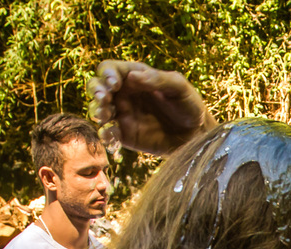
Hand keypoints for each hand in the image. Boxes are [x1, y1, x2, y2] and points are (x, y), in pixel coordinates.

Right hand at [86, 60, 216, 155]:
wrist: (195, 134)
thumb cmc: (188, 105)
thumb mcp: (178, 87)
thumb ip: (158, 79)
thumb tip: (132, 76)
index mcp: (134, 77)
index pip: (110, 69)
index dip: (106, 74)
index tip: (114, 83)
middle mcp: (123, 94)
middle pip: (96, 87)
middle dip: (95, 91)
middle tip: (104, 99)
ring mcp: (122, 115)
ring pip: (97, 110)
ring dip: (96, 111)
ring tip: (104, 116)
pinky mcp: (124, 135)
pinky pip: (108, 134)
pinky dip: (105, 135)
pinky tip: (111, 136)